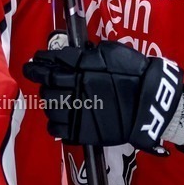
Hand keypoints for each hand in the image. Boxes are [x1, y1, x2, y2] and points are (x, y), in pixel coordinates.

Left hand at [23, 41, 183, 154]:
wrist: (151, 104)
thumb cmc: (136, 73)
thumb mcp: (113, 53)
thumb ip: (90, 53)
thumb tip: (73, 52)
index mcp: (81, 69)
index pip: (50, 66)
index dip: (38, 65)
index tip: (32, 64)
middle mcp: (75, 90)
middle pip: (46, 88)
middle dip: (43, 84)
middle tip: (46, 82)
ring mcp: (77, 112)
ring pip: (50, 108)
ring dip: (48, 103)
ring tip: (54, 101)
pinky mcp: (82, 131)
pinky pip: (57, 130)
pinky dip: (55, 124)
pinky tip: (60, 119)